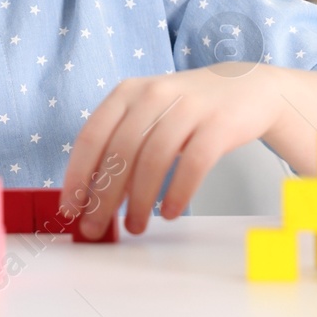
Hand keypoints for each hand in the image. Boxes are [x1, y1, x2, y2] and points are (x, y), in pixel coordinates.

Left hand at [59, 64, 286, 237]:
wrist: (246, 88)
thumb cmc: (188, 111)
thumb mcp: (149, 116)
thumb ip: (123, 147)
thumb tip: (95, 197)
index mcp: (127, 92)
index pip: (91, 137)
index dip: (77, 176)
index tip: (70, 208)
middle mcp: (153, 94)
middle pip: (120, 152)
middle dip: (104, 197)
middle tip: (96, 228)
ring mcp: (188, 106)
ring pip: (153, 160)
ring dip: (140, 201)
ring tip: (136, 226)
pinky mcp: (219, 123)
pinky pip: (193, 163)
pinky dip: (178, 193)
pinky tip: (170, 213)